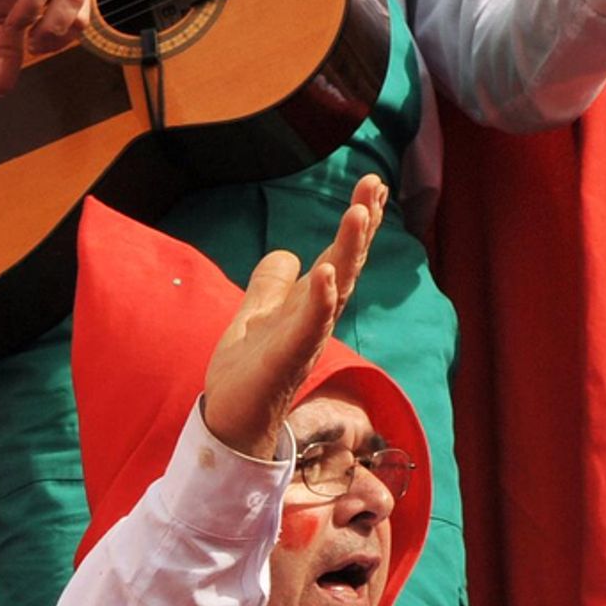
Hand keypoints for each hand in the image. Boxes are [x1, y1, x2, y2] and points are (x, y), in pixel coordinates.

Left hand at [202, 176, 384, 460]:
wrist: (230, 422)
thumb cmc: (247, 373)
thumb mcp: (255, 314)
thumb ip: (271, 284)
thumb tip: (286, 253)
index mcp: (309, 304)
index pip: (338, 255)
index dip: (357, 222)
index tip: (373, 184)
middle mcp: (316, 318)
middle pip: (345, 264)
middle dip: (363, 224)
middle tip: (375, 183)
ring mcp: (305, 338)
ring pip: (336, 288)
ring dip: (348, 250)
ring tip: (359, 213)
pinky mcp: (287, 359)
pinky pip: (309, 325)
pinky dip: (318, 299)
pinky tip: (323, 272)